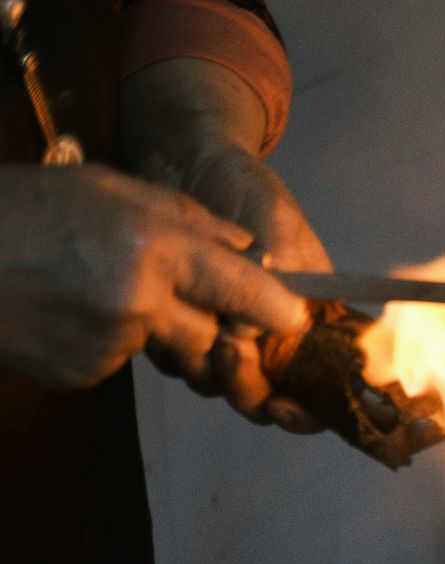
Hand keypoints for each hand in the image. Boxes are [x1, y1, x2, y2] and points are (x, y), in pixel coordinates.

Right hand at [0, 163, 308, 392]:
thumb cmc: (20, 211)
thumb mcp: (104, 187)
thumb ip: (183, 218)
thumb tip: (244, 247)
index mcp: (152, 248)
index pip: (244, 290)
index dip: (275, 309)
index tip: (294, 318)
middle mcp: (138, 302)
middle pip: (210, 333)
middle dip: (203, 320)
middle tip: (159, 287)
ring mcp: (107, 345)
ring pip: (162, 348)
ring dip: (146, 326)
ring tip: (89, 285)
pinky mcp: (80, 373)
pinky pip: (116, 362)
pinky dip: (102, 341)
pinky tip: (63, 308)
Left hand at [121, 57, 331, 431]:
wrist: (184, 162)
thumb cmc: (244, 189)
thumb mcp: (277, 222)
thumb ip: (282, 273)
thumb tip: (263, 328)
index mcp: (308, 318)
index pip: (322, 384)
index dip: (311, 409)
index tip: (292, 405)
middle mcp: (269, 336)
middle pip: (267, 398)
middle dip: (252, 390)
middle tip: (234, 355)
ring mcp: (225, 334)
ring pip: (222, 386)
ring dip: (216, 374)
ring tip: (209, 338)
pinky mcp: (180, 326)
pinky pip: (179, 361)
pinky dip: (179, 353)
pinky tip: (174, 324)